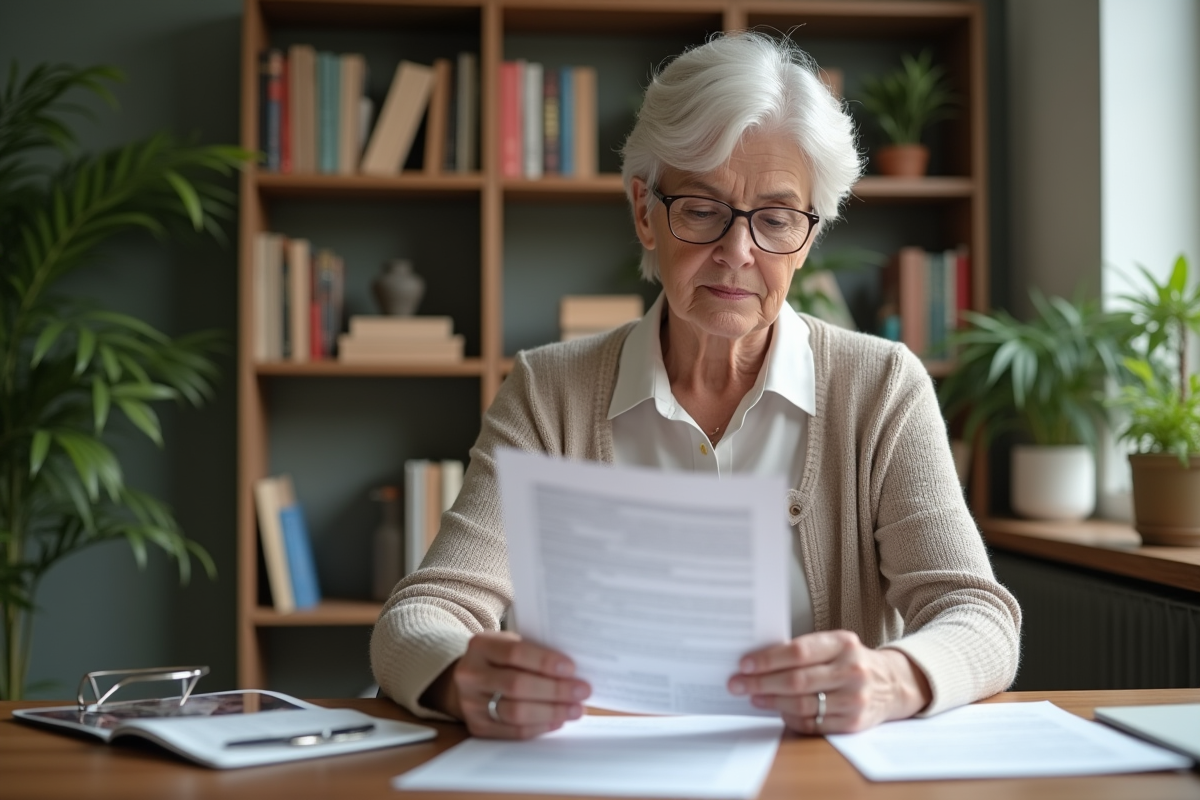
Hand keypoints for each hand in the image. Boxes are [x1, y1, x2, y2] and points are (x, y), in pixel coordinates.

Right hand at [435, 631, 590, 738]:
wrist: (468, 682)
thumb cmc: (500, 660)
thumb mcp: (509, 644)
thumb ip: (534, 652)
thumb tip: (573, 670)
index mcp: (480, 646)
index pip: (515, 653)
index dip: (545, 661)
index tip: (572, 668)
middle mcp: (471, 674)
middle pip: (516, 685)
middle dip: (554, 690)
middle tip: (582, 691)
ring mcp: (471, 703)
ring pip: (515, 712)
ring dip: (551, 711)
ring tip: (575, 709)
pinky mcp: (478, 727)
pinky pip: (513, 731)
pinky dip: (539, 727)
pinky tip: (558, 721)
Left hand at [728, 630, 930, 734]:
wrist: (892, 684)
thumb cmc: (851, 661)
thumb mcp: (835, 645)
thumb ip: (804, 650)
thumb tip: (757, 660)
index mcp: (844, 643)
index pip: (799, 651)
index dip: (768, 659)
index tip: (744, 664)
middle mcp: (852, 670)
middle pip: (797, 680)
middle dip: (761, 683)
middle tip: (737, 684)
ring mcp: (854, 699)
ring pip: (802, 704)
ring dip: (772, 702)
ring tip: (754, 696)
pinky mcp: (853, 722)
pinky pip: (813, 723)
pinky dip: (790, 717)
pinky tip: (776, 710)